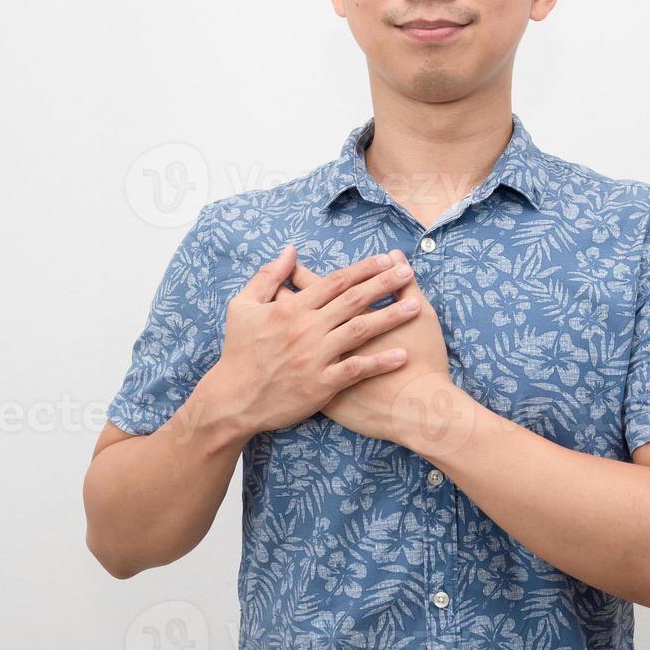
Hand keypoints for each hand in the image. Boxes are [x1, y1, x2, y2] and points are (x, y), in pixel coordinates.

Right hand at [215, 245, 423, 435]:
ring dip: (390, 317)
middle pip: (353, 300)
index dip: (363, 269)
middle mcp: (307, 329)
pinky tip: (403, 355)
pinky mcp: (321, 384)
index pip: (334, 282)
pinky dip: (380, 362)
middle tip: (409, 272)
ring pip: (360, 330)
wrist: (233, 399)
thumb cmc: (238, 351)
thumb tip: (290, 250)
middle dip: (384, 284)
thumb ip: (267, 276)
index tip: (387, 259)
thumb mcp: (242, 306)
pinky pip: (356, 370)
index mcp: (291, 309)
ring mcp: (315, 357)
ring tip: (417, 307)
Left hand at [281, 249, 467, 451]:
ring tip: (271, 315)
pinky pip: (300, 372)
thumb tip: (397, 258)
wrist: (417, 409)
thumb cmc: (424, 360)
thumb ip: (405, 286)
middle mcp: (329, 338)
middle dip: (284, 296)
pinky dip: (290, 362)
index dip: (303, 275)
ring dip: (281, 327)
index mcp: (350, 316)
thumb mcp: (421, 316)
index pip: (320, 288)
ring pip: (291, 342)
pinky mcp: (323, 391)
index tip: (292, 267)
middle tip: (271, 289)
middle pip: (298, 311)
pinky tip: (284, 357)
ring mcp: (322, 366)